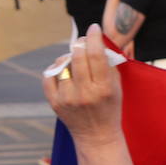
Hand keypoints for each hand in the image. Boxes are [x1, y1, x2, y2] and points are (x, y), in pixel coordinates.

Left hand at [43, 25, 123, 145]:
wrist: (97, 136)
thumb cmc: (109, 108)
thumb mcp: (116, 87)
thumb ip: (109, 64)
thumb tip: (98, 40)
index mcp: (103, 88)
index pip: (96, 55)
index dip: (93, 37)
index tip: (93, 28)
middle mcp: (84, 93)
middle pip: (77, 56)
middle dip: (80, 44)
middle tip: (83, 42)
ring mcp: (67, 99)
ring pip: (62, 64)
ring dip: (68, 57)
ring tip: (74, 60)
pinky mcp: (54, 103)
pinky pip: (49, 77)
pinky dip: (55, 69)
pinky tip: (62, 70)